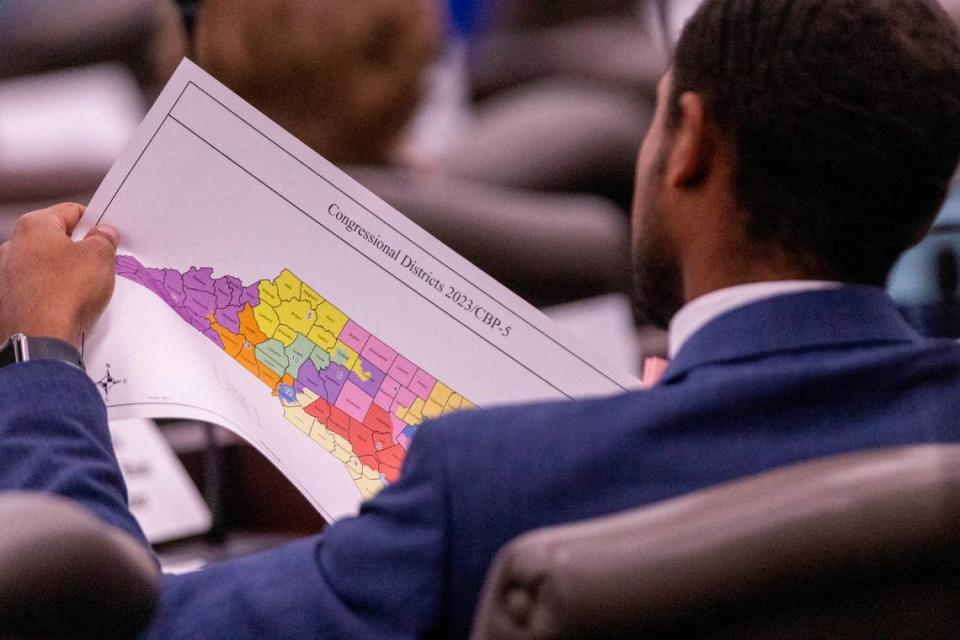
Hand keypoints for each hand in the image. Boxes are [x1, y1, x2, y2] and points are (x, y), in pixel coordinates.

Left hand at [0, 204, 119, 347]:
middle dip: (79, 250)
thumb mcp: (100, 257)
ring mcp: (7, 272)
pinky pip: (37, 286)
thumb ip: (104, 239)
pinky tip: (66, 304)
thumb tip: (103, 233)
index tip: (106, 237)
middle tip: (99, 266)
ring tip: (83, 290)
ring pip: (46, 263)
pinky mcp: (8, 296)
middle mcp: (14, 244)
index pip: (72, 212)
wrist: (39, 337)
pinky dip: (52, 291)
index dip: (94, 224)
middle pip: (57, 238)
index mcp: (35, 226)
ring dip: (65, 272)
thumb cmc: (65, 294)